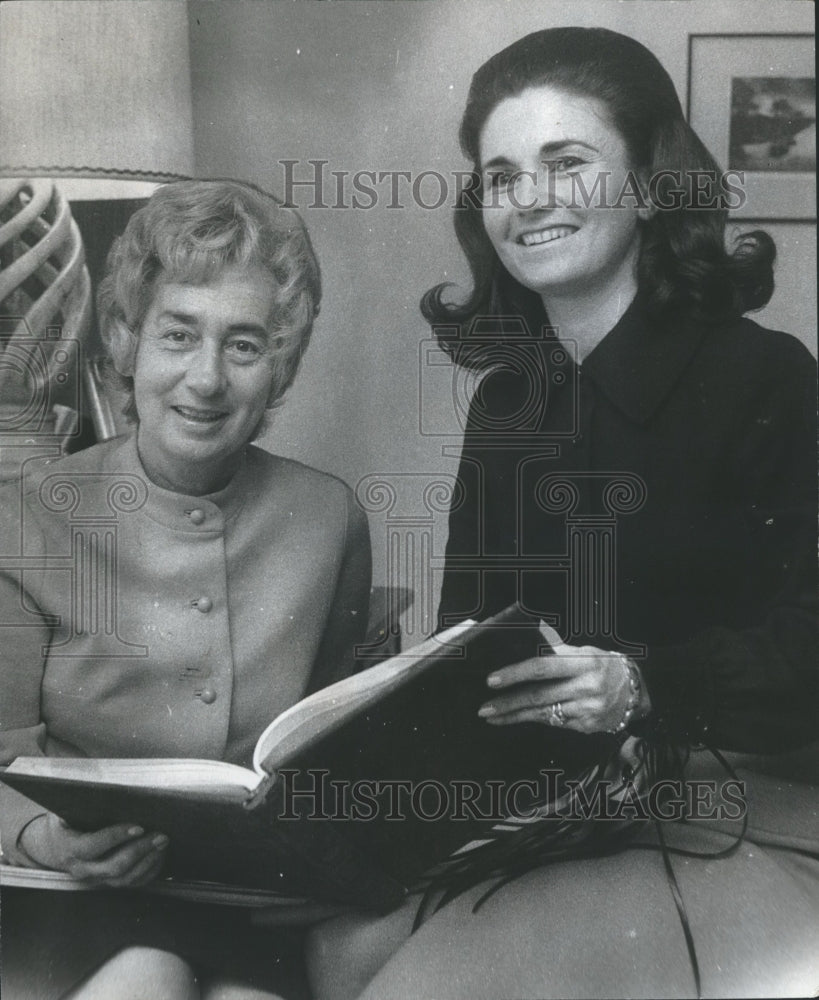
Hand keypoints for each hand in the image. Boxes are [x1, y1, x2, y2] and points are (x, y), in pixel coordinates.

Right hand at [18, 813, 168, 886]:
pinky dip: (149, 871)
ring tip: (163, 842)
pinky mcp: (108, 884)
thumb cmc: (65, 823)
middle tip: (160, 835)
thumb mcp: (65, 811)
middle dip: (140, 850)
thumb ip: (82, 804)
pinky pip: (132, 884)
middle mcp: (83, 869)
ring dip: (148, 861)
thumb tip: (104, 787)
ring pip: (125, 879)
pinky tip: (159, 855)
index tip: (139, 826)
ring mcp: (96, 880)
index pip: (94, 846)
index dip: (116, 837)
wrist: (55, 848)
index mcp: (71, 849)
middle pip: (114, 867)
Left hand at [478, 643, 648, 734]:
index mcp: (582, 663)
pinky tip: (517, 718)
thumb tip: (530, 635)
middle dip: (508, 702)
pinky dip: (534, 720)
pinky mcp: (585, 727)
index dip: (515, 674)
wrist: (636, 692)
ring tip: (492, 716)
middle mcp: (585, 688)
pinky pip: (554, 723)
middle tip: (485, 707)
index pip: (542, 667)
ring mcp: (586, 710)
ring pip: (542, 714)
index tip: (493, 680)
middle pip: (539, 696)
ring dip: (514, 715)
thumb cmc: (604, 665)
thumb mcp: (584, 651)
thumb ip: (556, 649)